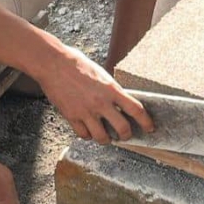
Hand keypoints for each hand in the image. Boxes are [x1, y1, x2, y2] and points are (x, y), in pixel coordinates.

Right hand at [38, 45, 153, 143]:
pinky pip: (84, 135)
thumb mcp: (101, 74)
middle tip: (126, 135)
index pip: (136, 109)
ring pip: (102, 137)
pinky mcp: (71, 116)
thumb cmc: (77, 64)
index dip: (146, 121)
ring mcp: (86, 111)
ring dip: (107, 139)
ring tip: (107, 137)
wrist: (54, 64)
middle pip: (123, 128)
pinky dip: (88, 135)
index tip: (150, 128)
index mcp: (111, 89)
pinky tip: (88, 131)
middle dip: (127, 135)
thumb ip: (110, 89)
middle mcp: (101, 102)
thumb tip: (119, 100)